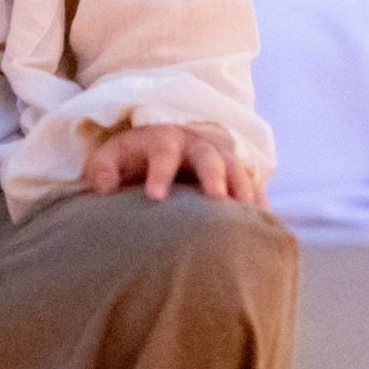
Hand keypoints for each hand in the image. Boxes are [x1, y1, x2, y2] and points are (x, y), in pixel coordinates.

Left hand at [84, 122, 263, 206]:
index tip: (155, 199)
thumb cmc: (135, 156)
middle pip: (210, 158)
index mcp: (164, 140)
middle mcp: (197, 145)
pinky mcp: (237, 173)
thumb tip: (102, 189)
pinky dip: (261, 204)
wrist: (164, 142)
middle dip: (214, 177)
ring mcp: (222, 158)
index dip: (159, 175)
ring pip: (238, 170)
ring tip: (249, 219)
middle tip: (217, 202)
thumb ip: (102, 169)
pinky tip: (266, 228)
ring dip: (244, 192)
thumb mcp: (112, 155)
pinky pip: (255, 186)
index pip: (162, 156)